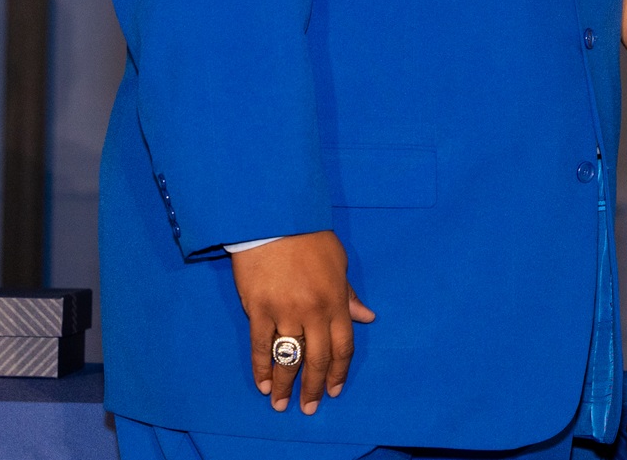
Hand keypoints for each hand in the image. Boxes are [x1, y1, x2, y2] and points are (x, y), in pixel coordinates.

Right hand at [230, 231, 375, 413]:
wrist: (275, 220)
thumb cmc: (310, 238)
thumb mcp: (339, 263)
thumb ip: (350, 295)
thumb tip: (367, 317)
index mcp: (336, 300)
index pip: (343, 346)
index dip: (340, 372)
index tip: (335, 390)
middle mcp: (313, 312)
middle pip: (317, 358)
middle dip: (314, 387)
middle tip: (310, 407)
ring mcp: (285, 313)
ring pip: (288, 358)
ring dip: (286, 385)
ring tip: (282, 405)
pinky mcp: (259, 310)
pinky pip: (260, 347)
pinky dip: (261, 368)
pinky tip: (263, 384)